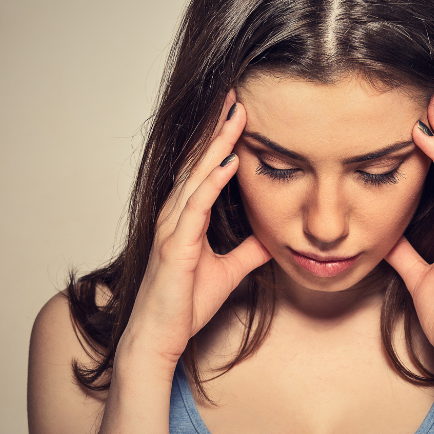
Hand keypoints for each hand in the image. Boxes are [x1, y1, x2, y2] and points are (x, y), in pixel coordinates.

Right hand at [118, 91, 271, 369]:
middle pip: (198, 162)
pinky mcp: (174, 246)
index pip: (206, 170)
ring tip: (236, 115)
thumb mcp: (229, 270)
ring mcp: (172, 228)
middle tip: (237, 96)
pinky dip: (212, 182)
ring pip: (196, 176)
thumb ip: (248, 250)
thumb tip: (273, 237)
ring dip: (216, 145)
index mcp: (186, 218)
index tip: (241, 113)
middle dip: (218, 129)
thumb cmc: (185, 304)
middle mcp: (175, 215)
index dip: (222, 141)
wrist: (160, 337)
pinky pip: (195, 206)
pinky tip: (228, 163)